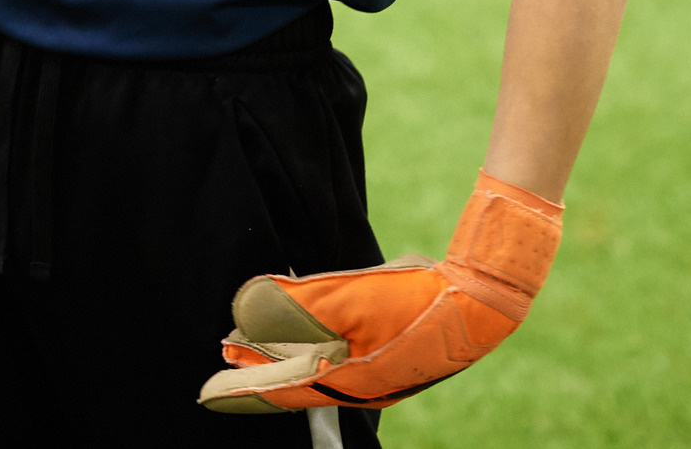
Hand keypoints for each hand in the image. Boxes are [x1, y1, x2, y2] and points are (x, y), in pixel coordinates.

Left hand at [198, 171, 562, 412]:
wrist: (482, 300)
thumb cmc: (417, 303)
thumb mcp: (350, 300)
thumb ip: (295, 307)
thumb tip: (244, 313)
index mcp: (348, 383)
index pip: (282, 391)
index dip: (243, 389)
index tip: (208, 391)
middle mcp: (361, 385)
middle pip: (296, 381)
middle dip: (258, 374)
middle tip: (223, 365)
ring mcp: (379, 371)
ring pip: (316, 366)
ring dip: (282, 357)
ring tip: (250, 346)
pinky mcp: (391, 351)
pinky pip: (339, 351)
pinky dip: (312, 343)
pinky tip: (307, 331)